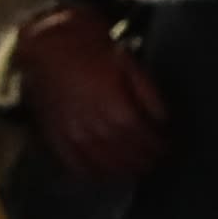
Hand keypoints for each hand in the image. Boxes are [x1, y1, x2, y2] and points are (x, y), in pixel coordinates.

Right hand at [17, 3, 167, 190]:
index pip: (145, 139)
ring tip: (137, 169)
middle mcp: (94, 128)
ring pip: (104, 165)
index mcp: (116, 109)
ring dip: (124, 171)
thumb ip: (149, 95)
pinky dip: (93, 173)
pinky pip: (76, 165)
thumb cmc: (93, 51)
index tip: (168, 145)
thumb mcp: (130, 65)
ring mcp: (72, 135)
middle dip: (146, 160)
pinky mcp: (55, 136)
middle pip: (127, 156)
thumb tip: (164, 121)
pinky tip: (105, 173)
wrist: (49, 45)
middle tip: (157, 160)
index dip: (160, 145)